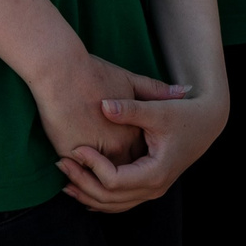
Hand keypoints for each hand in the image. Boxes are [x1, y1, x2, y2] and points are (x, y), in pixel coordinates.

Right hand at [25, 46, 149, 170]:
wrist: (61, 72)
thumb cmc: (93, 73)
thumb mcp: (129, 80)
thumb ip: (155, 91)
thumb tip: (184, 91)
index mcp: (132, 133)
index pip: (139, 155)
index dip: (135, 154)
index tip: (127, 148)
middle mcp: (116, 148)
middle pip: (120, 168)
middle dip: (117, 168)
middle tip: (107, 161)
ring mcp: (93, 154)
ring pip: (98, 173)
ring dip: (95, 172)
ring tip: (89, 164)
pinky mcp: (70, 155)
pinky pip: (78, 169)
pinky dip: (79, 169)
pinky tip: (76, 166)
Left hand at [58, 74, 228, 213]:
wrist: (207, 123)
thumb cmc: (184, 114)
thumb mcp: (157, 110)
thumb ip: (130, 109)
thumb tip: (103, 105)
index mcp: (156, 172)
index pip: (115, 180)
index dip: (92, 166)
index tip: (77, 148)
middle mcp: (154, 188)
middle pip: (110, 198)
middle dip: (83, 182)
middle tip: (61, 164)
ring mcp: (152, 191)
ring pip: (113, 205)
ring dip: (88, 194)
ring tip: (65, 179)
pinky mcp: (149, 187)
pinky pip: (120, 202)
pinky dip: (100, 198)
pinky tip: (82, 189)